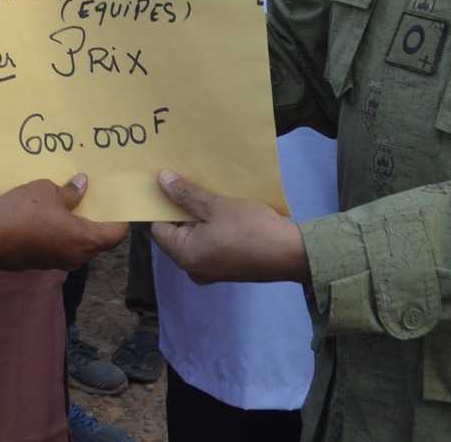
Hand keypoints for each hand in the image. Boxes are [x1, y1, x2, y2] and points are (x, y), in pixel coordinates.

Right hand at [0, 176, 127, 272]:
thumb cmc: (24, 211)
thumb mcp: (48, 191)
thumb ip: (70, 192)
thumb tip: (82, 185)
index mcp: (85, 240)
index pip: (116, 234)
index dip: (121, 218)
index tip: (119, 203)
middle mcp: (76, 257)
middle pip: (97, 240)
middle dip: (96, 220)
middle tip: (94, 198)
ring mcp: (57, 262)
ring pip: (77, 244)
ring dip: (76, 227)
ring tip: (70, 203)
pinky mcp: (39, 263)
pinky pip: (59, 247)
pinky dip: (60, 234)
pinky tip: (49, 216)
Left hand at [148, 170, 308, 284]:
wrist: (291, 254)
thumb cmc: (250, 229)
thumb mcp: (216, 206)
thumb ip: (186, 195)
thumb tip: (160, 181)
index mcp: (185, 257)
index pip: (159, 228)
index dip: (163, 206)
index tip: (169, 186)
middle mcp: (194, 269)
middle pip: (178, 233)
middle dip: (184, 210)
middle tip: (190, 184)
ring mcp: (211, 271)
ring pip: (196, 238)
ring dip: (201, 217)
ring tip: (209, 194)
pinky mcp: (228, 268)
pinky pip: (211, 244)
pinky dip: (214, 228)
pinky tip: (224, 210)